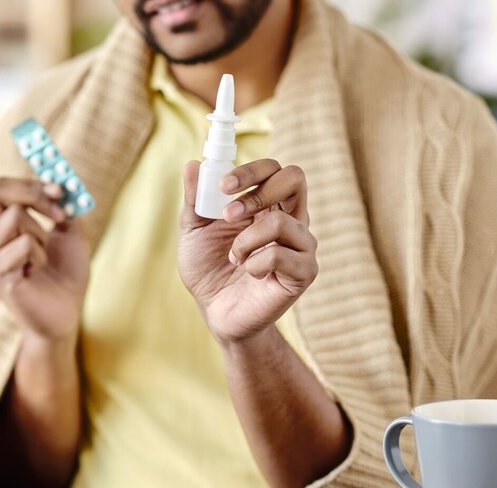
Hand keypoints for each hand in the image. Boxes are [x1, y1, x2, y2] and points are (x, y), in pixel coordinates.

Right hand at [0, 178, 89, 341]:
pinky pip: (23, 244)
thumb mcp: (70, 233)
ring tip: (43, 257)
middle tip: (60, 212)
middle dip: (35, 194)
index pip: (0, 186)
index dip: (31, 182)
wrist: (66, 313)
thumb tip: (63, 180)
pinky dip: (40, 255)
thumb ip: (65, 206)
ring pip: (14, 216)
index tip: (60, 190)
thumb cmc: (65, 275)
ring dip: (41, 233)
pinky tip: (37, 272)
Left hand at [178, 159, 317, 343]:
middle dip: (258, 192)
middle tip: (228, 215)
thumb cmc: (209, 269)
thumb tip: (192, 165)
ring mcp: (301, 245)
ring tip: (234, 257)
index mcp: (268, 204)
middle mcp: (291, 219)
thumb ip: (195, 200)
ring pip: (283, 222)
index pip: (274, 169)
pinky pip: (280, 256)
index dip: (251, 170)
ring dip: (246, 239)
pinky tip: (251, 274)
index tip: (223, 185)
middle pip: (295, 178)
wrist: (216, 313)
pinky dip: (255, 264)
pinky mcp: (304, 272)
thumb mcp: (193, 231)